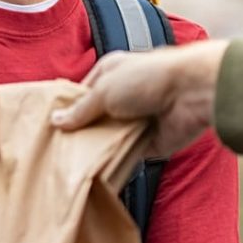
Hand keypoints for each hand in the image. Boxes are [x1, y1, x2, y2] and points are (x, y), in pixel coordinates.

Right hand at [50, 40, 228, 156]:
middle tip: (57, 149)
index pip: (82, 92)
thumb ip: (81, 109)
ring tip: (72, 163)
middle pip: (95, 117)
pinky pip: (127, 155)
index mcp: (111, 73)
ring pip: (109, 138)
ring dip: (98, 148)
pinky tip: (97, 170)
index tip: (50, 127)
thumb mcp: (104, 90)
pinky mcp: (149, 142)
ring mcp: (136, 119)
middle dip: (81, 131)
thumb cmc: (149, 78)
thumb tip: (56, 121)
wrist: (192, 93)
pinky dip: (116, 162)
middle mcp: (123, 95)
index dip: (68, 108)